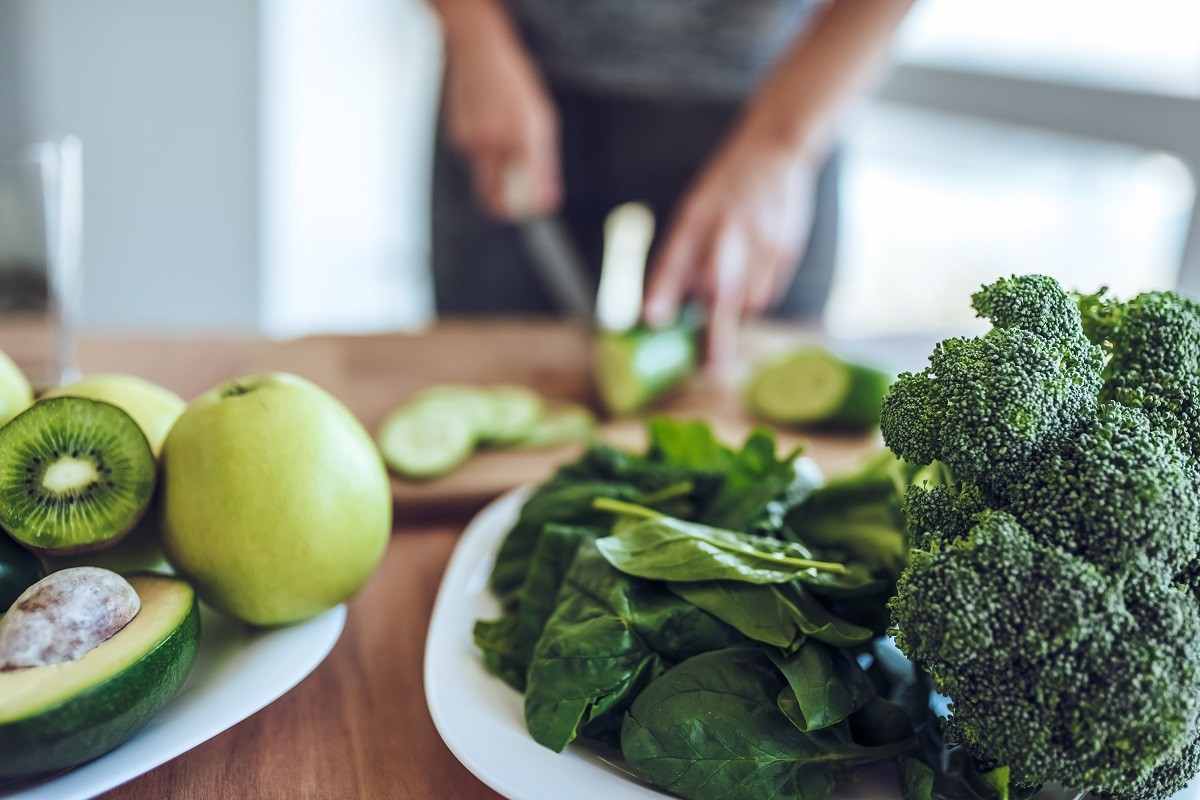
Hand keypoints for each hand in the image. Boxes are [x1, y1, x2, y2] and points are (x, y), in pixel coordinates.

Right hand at [440, 9, 561, 218]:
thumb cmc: (515, 84)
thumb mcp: (542, 120)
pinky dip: (486, 155)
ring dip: (498, 173)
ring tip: (506, 140)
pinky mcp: (456, 139)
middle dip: (507, 206)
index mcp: (521, 135)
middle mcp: (494, 141)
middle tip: (520, 202)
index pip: (525, 191)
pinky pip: (475, 162)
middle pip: (494, 199)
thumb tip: (548, 200)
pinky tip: (489, 128)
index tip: (537, 207)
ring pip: (485, 180)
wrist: (478, 51)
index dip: (529, 208)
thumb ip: (545, 163)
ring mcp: (470, 141)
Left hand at [643, 131, 817, 366]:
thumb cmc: (725, 187)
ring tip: (723, 323)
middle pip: (722, 289)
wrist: (777, 150)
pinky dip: (753, 300)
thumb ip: (681, 257)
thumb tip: (664, 310)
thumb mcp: (694, 210)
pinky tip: (747, 286)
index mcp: (697, 215)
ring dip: (734, 318)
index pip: (676, 256)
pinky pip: (767, 292)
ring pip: (748, 300)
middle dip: (716, 331)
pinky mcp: (786, 250)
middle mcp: (729, 229)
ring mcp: (762, 240)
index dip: (664, 289)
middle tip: (709, 365)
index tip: (652, 319)